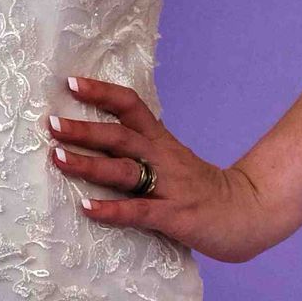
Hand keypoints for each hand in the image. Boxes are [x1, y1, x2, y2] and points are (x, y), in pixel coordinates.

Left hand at [46, 75, 296, 263]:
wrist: (249, 213)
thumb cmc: (202, 191)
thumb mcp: (172, 161)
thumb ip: (141, 151)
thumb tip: (99, 141)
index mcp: (161, 142)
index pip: (130, 106)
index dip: (101, 93)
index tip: (70, 83)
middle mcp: (163, 159)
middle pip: (120, 136)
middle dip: (84, 129)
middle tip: (51, 123)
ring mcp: (168, 187)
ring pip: (124, 171)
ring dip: (90, 164)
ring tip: (59, 158)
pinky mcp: (174, 216)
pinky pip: (138, 211)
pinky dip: (112, 210)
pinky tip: (87, 207)